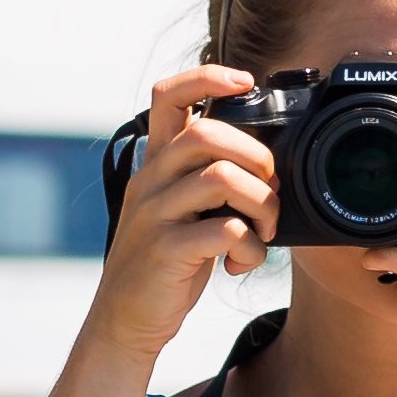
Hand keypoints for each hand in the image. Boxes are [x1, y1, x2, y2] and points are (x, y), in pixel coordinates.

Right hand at [91, 64, 278, 365]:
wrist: (126, 319)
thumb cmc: (166, 261)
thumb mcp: (180, 209)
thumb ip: (208, 180)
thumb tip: (268, 167)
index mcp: (156, 163)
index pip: (169, 96)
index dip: (208, 77)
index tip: (246, 81)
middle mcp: (151, 180)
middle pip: (209, 134)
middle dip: (257, 157)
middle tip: (270, 189)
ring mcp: (155, 214)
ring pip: (223, 179)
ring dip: (263, 204)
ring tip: (264, 231)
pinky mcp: (166, 251)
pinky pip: (226, 231)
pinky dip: (250, 248)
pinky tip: (242, 262)